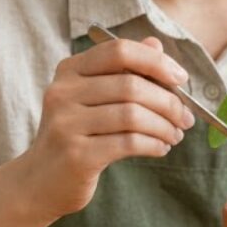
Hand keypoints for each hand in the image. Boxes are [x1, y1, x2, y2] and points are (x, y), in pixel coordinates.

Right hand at [18, 36, 195, 219]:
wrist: (39, 182)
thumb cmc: (75, 136)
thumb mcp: (94, 99)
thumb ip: (123, 70)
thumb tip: (156, 44)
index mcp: (69, 70)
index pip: (119, 50)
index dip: (156, 62)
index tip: (181, 79)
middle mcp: (63, 92)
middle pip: (131, 85)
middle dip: (169, 102)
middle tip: (186, 118)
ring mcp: (66, 124)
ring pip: (133, 115)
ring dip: (164, 126)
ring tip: (175, 135)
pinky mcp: (76, 155)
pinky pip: (128, 143)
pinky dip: (153, 144)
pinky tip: (160, 148)